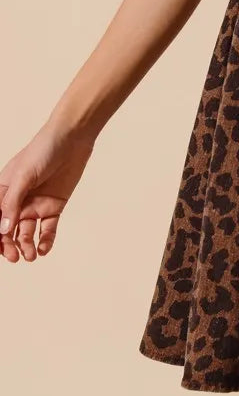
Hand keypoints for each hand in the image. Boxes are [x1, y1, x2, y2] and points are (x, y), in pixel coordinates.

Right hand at [0, 124, 95, 262]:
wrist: (73, 139)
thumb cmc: (43, 150)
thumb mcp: (24, 175)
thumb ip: (12, 202)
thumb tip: (2, 230)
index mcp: (3, 191)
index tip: (0, 248)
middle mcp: (18, 201)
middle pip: (9, 230)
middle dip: (9, 246)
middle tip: (16, 257)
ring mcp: (36, 205)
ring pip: (26, 233)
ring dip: (27, 246)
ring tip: (32, 255)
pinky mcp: (54, 206)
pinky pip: (48, 229)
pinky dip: (46, 240)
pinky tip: (45, 249)